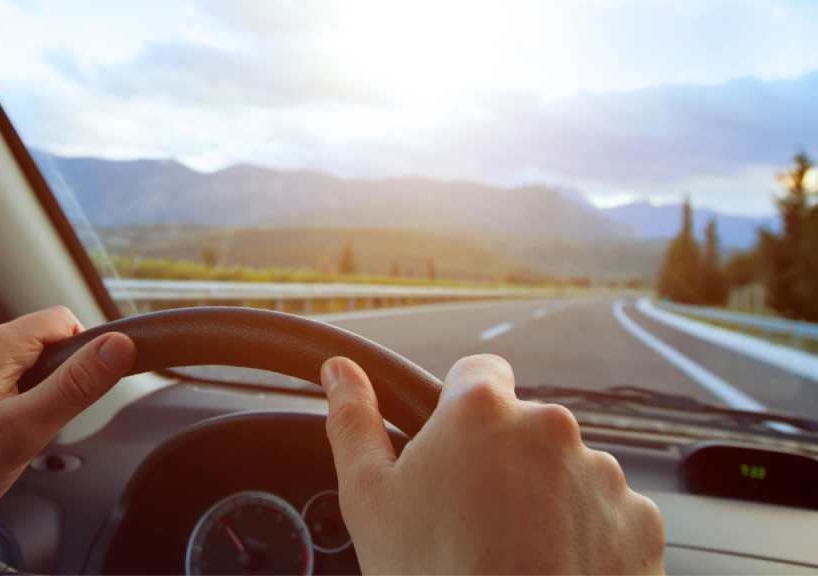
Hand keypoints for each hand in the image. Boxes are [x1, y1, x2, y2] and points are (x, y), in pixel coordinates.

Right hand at [320, 355, 665, 573]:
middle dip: (502, 461)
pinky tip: (552, 569)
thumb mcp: (368, 498)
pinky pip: (607, 513)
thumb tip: (340, 372)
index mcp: (481, 410)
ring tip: (514, 554)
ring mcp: (602, 473)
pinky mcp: (639, 520)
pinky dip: (585, 535)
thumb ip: (353, 420)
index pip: (478, 372)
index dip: (461, 410)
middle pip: (523, 427)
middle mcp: (550, 427)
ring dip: (546, 498)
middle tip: (472, 520)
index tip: (454, 451)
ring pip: (566, 470)